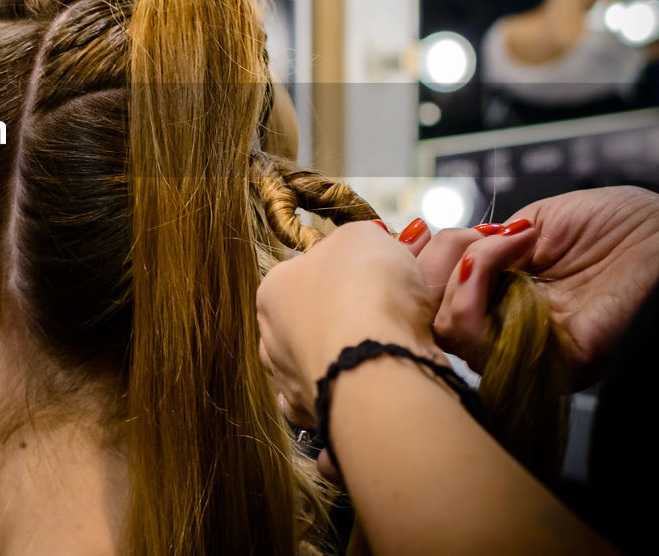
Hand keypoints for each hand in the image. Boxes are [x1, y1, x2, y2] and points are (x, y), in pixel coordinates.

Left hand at [256, 221, 440, 429]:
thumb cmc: (365, 291)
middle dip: (344, 318)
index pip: (306, 275)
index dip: (345, 273)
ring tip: (385, 354)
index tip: (377, 277)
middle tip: (386, 315)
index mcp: (273, 291)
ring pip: (320, 365)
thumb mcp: (364, 237)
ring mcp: (292, 384)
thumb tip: (364, 244)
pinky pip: (336, 402)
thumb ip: (359, 239)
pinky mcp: (320, 421)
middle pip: (311, 322)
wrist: (378, 366)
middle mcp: (272, 339)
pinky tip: (373, 389)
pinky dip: (354, 396)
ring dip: (345, 360)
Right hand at [416, 187, 658, 387]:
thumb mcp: (532, 224)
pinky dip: (476, 283)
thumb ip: (483, 247)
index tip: (424, 234)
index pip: (435, 300)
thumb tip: (445, 258)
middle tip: (467, 238)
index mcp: (505, 300)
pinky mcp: (547, 360)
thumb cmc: (619, 224)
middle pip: (430, 316)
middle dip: (434, 263)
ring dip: (459, 271)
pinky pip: (477, 336)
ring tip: (498, 244)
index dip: (421, 265)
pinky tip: (509, 252)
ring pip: (447, 330)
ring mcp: (528, 347)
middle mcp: (511, 329)